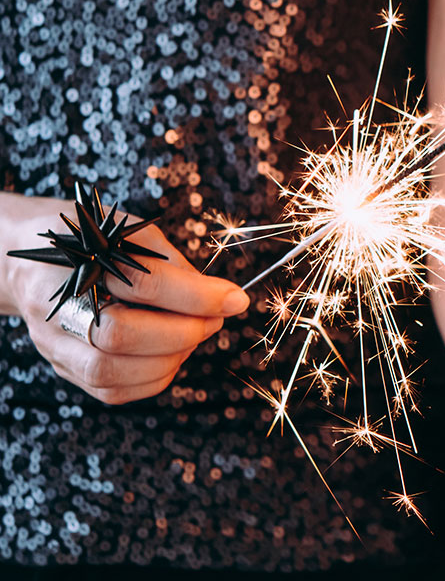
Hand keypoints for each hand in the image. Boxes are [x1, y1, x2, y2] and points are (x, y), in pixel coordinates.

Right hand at [0, 196, 248, 403]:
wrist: (29, 259)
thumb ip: (172, 265)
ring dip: (170, 359)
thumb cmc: (91, 242)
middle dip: (183, 332)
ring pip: (114, 373)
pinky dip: (152, 378)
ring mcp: (55, 343)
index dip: (197, 296)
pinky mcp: (64, 367)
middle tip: (214, 319)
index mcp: (76, 262)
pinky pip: (112, 391)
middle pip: (121, 336)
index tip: (236, 299)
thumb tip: (219, 299)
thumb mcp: (132, 233)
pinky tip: (170, 355)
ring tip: (192, 334)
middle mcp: (57, 307)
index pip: (142, 284)